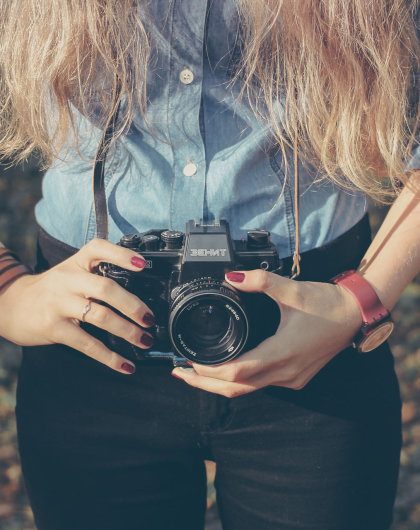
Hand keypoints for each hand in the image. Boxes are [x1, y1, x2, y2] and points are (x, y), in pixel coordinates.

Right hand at [0, 238, 154, 373]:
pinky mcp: (55, 328)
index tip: (142, 265)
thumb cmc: (52, 289)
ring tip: (144, 340)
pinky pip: (88, 344)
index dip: (122, 255)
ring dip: (127, 331)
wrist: (12, 304)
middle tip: (150, 319)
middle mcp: (68, 280)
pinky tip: (125, 365)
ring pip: (100, 316)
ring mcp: (60, 304)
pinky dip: (110, 357)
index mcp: (76, 263)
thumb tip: (139, 294)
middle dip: (133, 305)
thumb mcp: (71, 272)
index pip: (99, 249)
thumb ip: (98, 275)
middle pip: (106, 288)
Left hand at [171, 269, 362, 395]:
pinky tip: (227, 369)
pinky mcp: (295, 376)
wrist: (355, 314)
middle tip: (179, 372)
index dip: (209, 370)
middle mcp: (286, 372)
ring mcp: (291, 378)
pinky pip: (260, 384)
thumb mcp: (292, 289)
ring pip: (248, 390)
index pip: (236, 371)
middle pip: (236, 388)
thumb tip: (232, 277)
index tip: (188, 360)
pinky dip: (239, 380)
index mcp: (282, 353)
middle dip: (204, 384)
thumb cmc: (327, 304)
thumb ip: (260, 281)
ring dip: (220, 384)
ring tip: (196, 373)